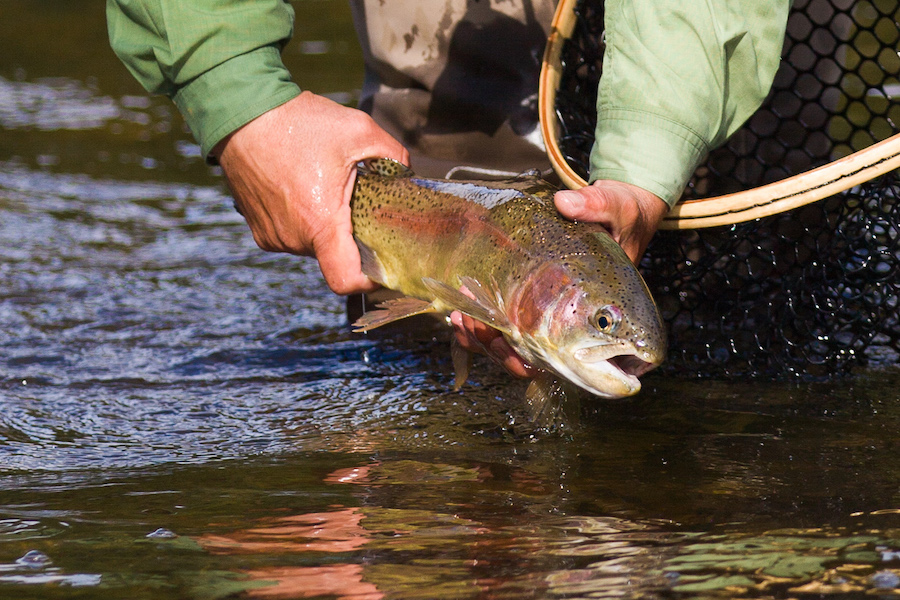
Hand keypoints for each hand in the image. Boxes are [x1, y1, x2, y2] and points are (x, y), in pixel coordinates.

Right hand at [214, 91, 408, 294]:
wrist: (241, 113)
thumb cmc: (298, 122)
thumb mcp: (360, 130)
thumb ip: (394, 156)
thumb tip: (409, 175)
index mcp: (320, 221)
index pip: (345, 280)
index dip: (369, 280)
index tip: (382, 265)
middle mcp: (294, 237)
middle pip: (335, 256)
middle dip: (351, 235)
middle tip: (357, 201)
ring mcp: (274, 236)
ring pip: (315, 245)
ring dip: (327, 225)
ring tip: (325, 187)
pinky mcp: (260, 230)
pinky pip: (293, 236)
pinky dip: (305, 221)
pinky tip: (304, 189)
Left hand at [451, 179, 668, 379]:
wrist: (619, 212)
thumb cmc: (625, 215)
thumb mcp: (617, 207)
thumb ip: (595, 207)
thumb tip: (565, 203)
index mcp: (601, 314)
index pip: (572, 359)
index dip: (532, 358)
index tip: (504, 340)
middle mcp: (577, 326)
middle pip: (534, 362)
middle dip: (498, 350)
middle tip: (472, 322)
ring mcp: (555, 319)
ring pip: (515, 352)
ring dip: (484, 340)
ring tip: (461, 317)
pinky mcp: (537, 307)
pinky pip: (507, 330)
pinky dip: (482, 327)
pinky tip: (461, 311)